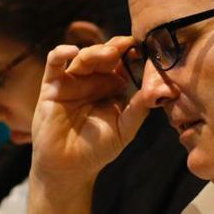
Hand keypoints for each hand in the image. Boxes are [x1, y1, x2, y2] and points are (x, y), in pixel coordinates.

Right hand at [29, 38, 151, 181]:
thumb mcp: (125, 129)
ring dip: (96, 51)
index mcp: (112, 87)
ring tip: (109, 53)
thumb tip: (161, 90)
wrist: (68, 168)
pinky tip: (72, 51)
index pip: (123, 64)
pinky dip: (61, 53)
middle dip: (116, 48)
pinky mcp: (52, 86)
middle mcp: (93, 80)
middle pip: (104, 55)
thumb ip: (139, 108)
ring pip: (84, 57)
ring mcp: (73, 81)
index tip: (144, 48)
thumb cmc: (98, 148)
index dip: (132, 54)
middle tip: (128, 45)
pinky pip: (54, 63)